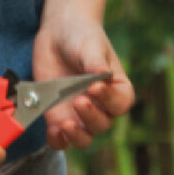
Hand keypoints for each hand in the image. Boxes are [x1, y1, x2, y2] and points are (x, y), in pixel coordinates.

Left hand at [32, 11, 133, 149]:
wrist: (58, 34)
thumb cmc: (82, 37)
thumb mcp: (90, 46)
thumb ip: (95, 62)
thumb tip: (101, 74)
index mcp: (117, 89)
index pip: (120, 103)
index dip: (110, 100)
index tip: (95, 86)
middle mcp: (101, 107)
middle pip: (102, 124)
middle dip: (91, 116)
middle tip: (79, 100)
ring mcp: (78, 114)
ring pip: (84, 138)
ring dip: (76, 136)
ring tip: (66, 123)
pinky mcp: (57, 117)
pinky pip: (60, 139)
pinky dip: (57, 140)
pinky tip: (53, 131)